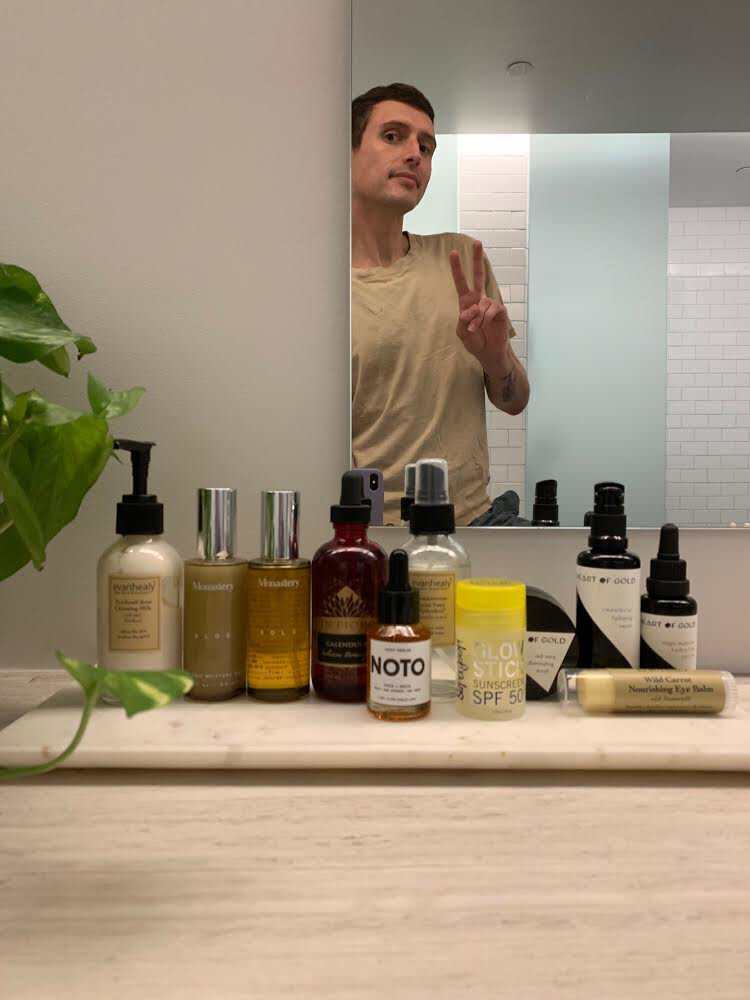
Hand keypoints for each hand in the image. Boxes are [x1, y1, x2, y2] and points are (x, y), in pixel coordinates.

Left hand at [449, 239, 512, 377]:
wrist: (489, 353)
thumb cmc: (475, 341)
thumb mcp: (462, 332)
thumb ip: (463, 321)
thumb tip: (470, 310)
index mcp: (467, 302)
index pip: (462, 283)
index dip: (457, 269)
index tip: (453, 253)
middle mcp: (479, 300)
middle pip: (479, 276)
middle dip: (477, 259)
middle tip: (477, 242)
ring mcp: (490, 304)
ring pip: (481, 304)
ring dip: (476, 318)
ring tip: (474, 329)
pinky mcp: (500, 311)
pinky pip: (491, 309)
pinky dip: (485, 318)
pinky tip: (484, 325)